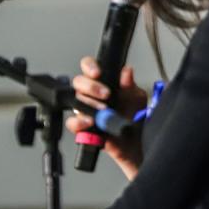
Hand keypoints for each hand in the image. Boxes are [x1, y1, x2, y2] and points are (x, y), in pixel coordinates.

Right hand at [65, 56, 147, 179]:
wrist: (135, 142)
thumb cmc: (134, 116)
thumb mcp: (136, 97)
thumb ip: (129, 84)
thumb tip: (126, 71)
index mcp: (103, 82)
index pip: (89, 67)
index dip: (90, 66)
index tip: (97, 72)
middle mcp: (91, 94)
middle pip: (79, 82)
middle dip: (91, 86)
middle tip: (106, 94)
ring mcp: (85, 110)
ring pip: (75, 101)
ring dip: (89, 104)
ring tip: (103, 110)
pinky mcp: (82, 127)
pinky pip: (72, 122)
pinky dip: (79, 121)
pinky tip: (90, 121)